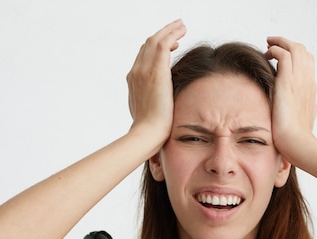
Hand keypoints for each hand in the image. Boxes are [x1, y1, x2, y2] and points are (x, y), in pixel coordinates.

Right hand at [126, 19, 186, 152]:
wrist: (147, 134)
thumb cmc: (151, 130)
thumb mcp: (149, 113)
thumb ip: (153, 102)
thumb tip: (161, 104)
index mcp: (134, 81)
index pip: (143, 57)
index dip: (156, 47)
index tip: (171, 45)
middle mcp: (136, 72)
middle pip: (148, 45)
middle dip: (163, 34)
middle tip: (177, 28)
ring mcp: (144, 70)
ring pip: (155, 40)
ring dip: (169, 30)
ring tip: (181, 25)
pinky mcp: (156, 70)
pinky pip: (163, 43)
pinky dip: (172, 34)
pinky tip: (182, 31)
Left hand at [266, 37, 316, 165]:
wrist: (297, 144)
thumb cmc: (297, 139)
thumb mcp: (303, 121)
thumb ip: (301, 110)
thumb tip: (300, 108)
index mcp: (310, 89)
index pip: (308, 62)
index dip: (295, 55)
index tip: (281, 56)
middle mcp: (307, 82)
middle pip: (303, 51)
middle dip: (287, 44)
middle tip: (272, 45)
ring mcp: (299, 80)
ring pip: (295, 48)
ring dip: (280, 42)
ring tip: (268, 44)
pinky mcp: (288, 82)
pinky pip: (284, 54)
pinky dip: (275, 50)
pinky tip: (266, 55)